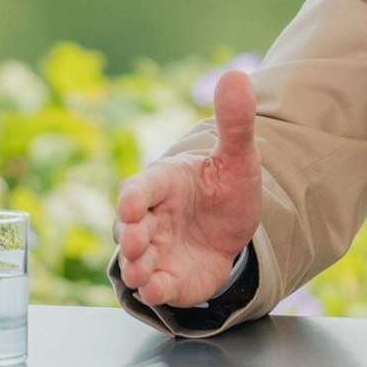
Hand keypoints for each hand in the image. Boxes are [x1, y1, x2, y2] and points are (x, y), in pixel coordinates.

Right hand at [115, 69, 263, 307]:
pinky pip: (156, 287)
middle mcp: (151, 218)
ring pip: (135, 259)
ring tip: (140, 273)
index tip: (133, 204)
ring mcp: (156, 250)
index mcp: (162, 183)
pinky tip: (158, 290)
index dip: (134, 196)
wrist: (233, 229)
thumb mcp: (237, 157)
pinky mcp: (169, 279)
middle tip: (136, 240)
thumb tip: (236, 75)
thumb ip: (234, 122)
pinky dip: (154, 290)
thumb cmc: (224, 188)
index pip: (140, 187)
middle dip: (129, 235)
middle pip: (129, 227)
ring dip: (135, 266)